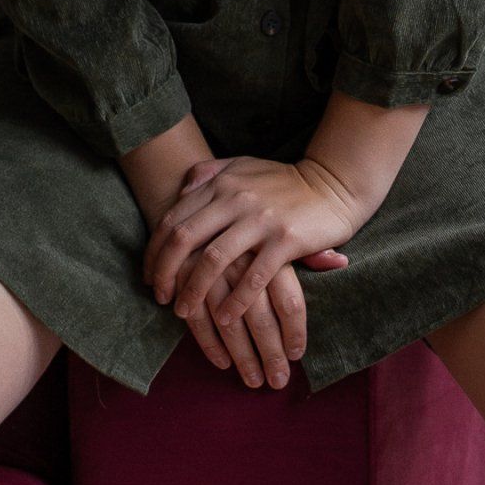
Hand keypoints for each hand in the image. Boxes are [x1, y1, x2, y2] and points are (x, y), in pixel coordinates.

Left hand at [145, 155, 358, 391]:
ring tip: (184, 313)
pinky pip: (253, 277)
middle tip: (160, 298)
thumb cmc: (286, 182)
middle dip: (166, 273)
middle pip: (185, 239)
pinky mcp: (285, 240)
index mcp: (222, 183)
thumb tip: (183, 186)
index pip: (173, 218)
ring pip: (214, 260)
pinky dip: (236, 301)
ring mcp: (261, 219)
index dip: (155, 250)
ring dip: (194, 291)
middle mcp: (236, 199)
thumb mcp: (244, 166)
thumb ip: (211, 172)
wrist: (334, 185)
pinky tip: (225, 318)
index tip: (149, 275)